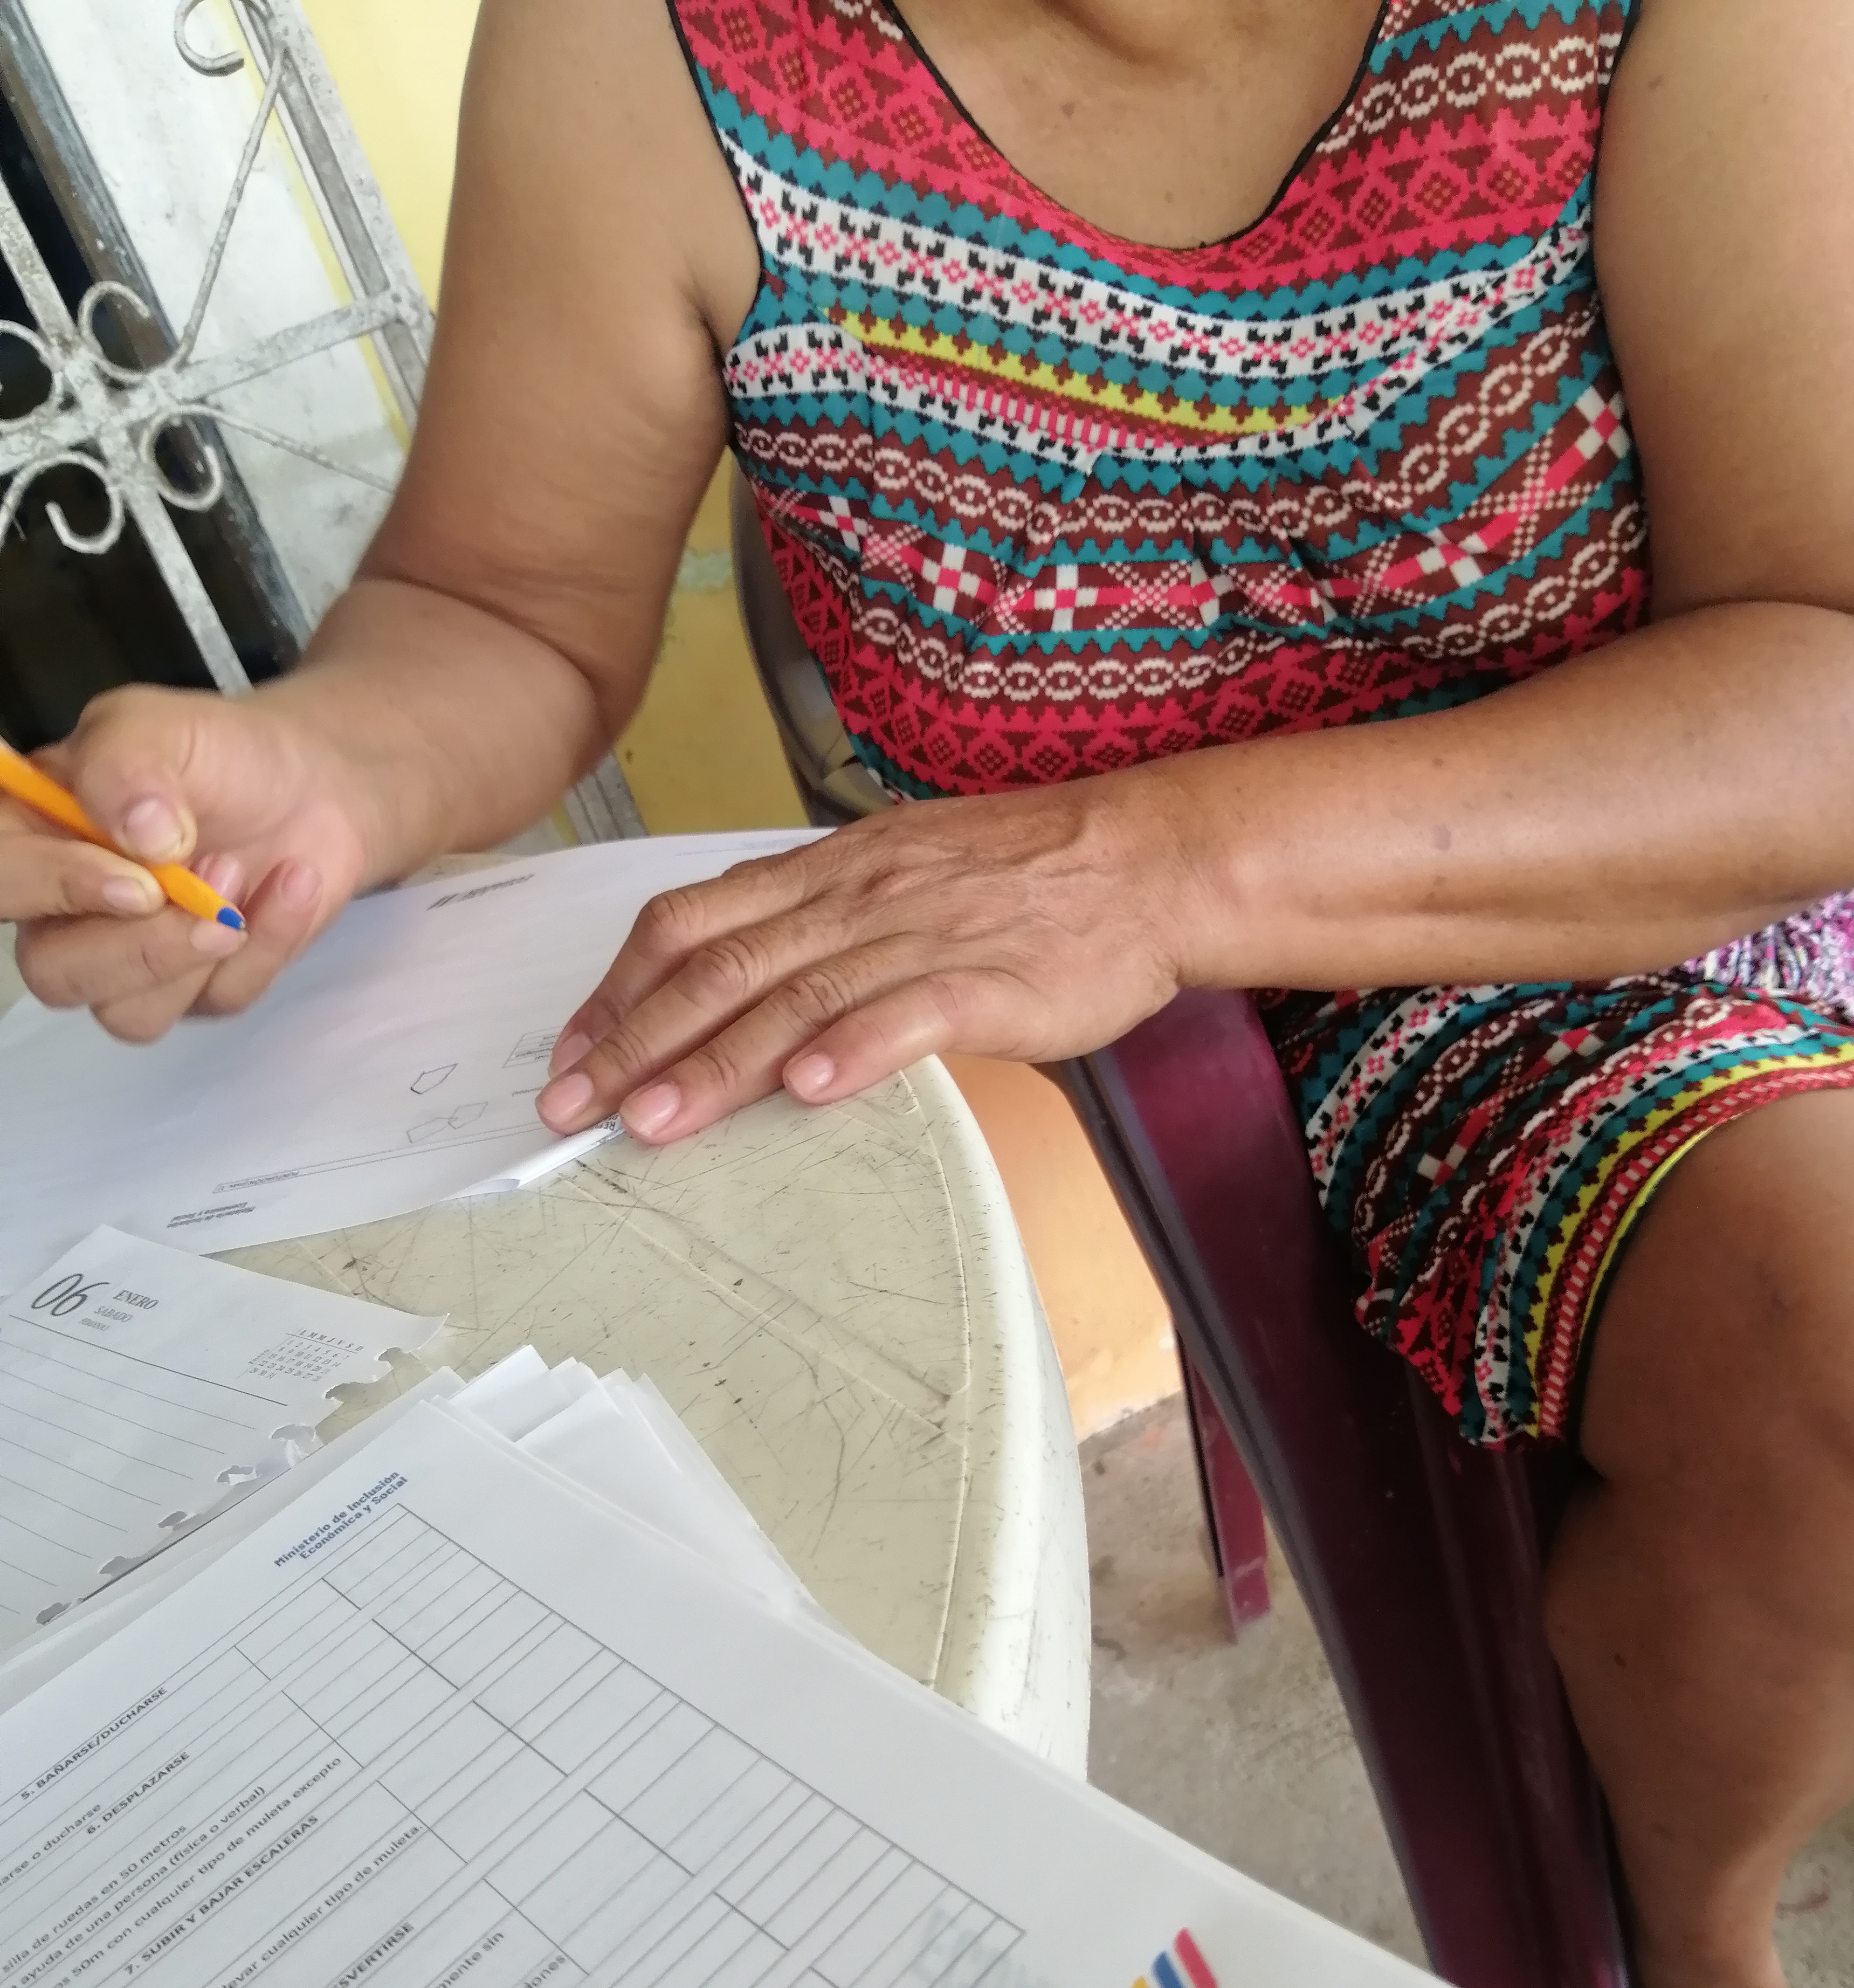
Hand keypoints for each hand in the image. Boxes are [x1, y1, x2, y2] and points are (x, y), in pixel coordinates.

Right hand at [8, 685, 378, 1040]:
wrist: (308, 781)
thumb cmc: (214, 753)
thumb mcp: (159, 728)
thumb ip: (127, 767)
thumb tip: (138, 836)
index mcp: (32, 838)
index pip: (1, 885)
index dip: (54, 890)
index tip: (139, 879)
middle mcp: (67, 911)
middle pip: (56, 974)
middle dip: (139, 944)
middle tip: (214, 873)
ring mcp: (132, 958)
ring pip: (131, 1014)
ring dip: (198, 949)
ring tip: (246, 867)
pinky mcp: (201, 987)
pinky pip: (219, 1001)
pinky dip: (266, 944)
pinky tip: (291, 882)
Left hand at [535, 795, 1193, 1141]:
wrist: (1146, 860)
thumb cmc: (1024, 876)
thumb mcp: (898, 874)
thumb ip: (819, 925)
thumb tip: (741, 985)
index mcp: (827, 873)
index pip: (693, 923)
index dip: (619, 989)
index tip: (569, 1053)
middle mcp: (856, 899)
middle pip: (721, 968)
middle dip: (634, 1042)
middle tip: (571, 1109)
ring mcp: (921, 936)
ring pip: (796, 998)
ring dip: (716, 1063)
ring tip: (653, 1122)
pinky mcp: (990, 979)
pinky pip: (912, 1013)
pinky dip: (857, 1050)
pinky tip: (811, 1091)